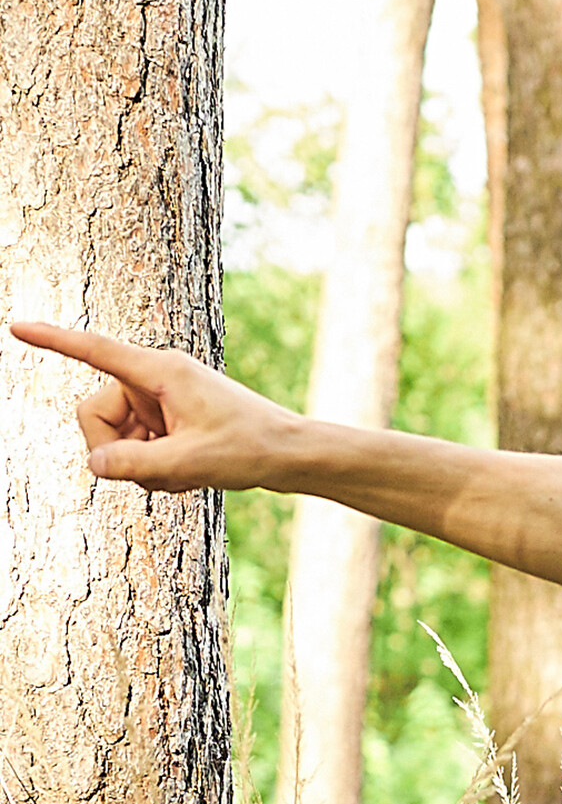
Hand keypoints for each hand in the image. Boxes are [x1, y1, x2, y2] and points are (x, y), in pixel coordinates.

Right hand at [7, 320, 296, 494]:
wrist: (293, 455)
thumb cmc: (250, 450)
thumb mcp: (190, 463)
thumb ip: (135, 466)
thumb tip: (93, 465)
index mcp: (160, 371)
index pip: (94, 351)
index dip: (53, 341)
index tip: (16, 328)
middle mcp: (156, 379)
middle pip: (96, 415)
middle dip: (116, 452)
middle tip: (155, 475)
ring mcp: (162, 401)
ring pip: (118, 439)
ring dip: (144, 466)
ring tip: (186, 475)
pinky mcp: (170, 421)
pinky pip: (139, 448)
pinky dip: (158, 468)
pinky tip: (190, 476)